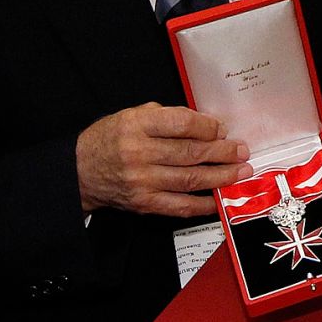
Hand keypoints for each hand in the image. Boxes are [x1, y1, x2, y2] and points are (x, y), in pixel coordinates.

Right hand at [76, 102, 248, 217]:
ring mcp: (142, 180)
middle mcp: (139, 153)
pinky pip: (181, 206)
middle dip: (223, 153)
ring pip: (191, 179)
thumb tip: (207, 126)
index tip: (223, 129)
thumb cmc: (111, 139)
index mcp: (137, 125)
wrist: (80, 170)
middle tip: (241, 151)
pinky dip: (204, 204)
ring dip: (221, 176)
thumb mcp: (133, 115)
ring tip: (240, 171)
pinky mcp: (145, 203)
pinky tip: (220, 198)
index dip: (208, 127)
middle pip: (191, 153)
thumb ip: (167, 117)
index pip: (182, 123)